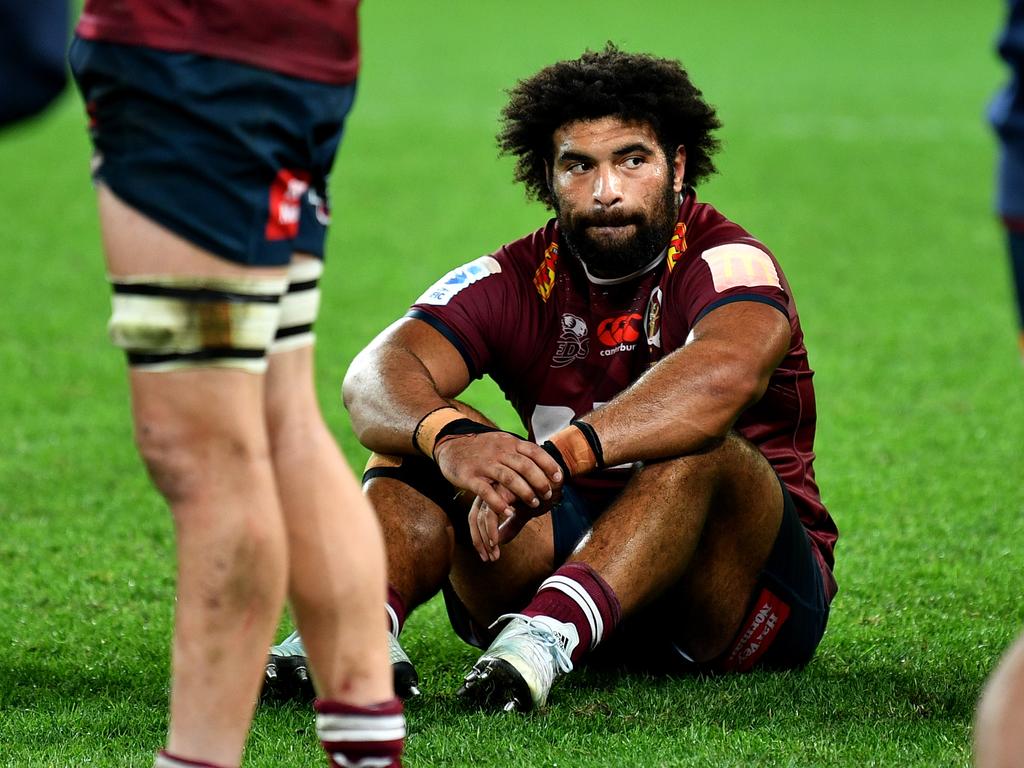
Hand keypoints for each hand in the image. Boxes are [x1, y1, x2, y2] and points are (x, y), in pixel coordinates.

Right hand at [433, 431, 562, 520]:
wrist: (449, 444)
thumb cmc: (481, 448)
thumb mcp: (502, 442)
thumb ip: (520, 451)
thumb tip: (545, 461)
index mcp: (509, 443)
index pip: (533, 451)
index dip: (548, 464)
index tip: (559, 478)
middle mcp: (499, 451)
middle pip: (524, 465)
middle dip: (539, 481)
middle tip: (549, 494)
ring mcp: (484, 464)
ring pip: (508, 478)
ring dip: (524, 492)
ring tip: (534, 504)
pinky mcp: (470, 476)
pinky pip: (486, 491)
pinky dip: (498, 502)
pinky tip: (508, 513)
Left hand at [469, 487, 559, 561]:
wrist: (555, 480)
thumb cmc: (540, 493)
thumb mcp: (524, 513)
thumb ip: (512, 524)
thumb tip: (500, 541)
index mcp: (492, 493)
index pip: (476, 517)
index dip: (479, 537)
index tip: (487, 554)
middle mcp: (490, 489)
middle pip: (474, 518)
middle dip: (479, 541)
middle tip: (488, 558)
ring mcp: (494, 488)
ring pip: (481, 518)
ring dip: (486, 540)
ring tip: (494, 555)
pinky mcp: (502, 490)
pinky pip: (491, 514)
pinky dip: (492, 531)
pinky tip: (497, 542)